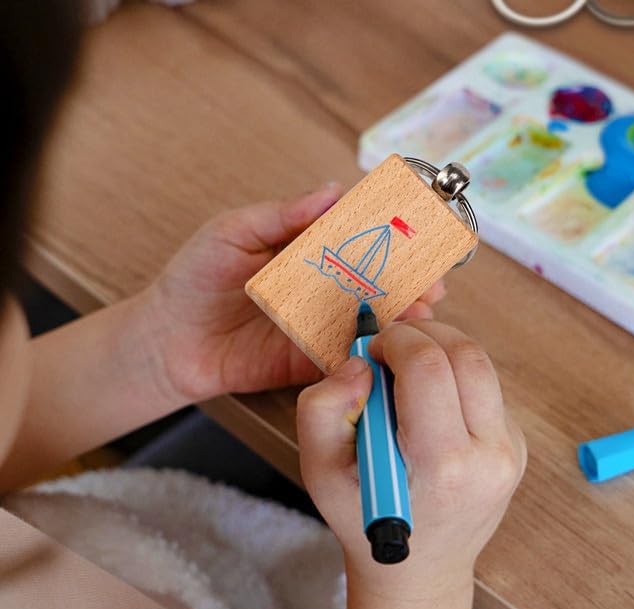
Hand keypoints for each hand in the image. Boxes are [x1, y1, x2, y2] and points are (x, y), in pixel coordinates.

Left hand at [142, 186, 445, 404]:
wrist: (166, 341)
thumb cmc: (193, 279)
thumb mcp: (234, 231)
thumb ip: (283, 215)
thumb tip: (334, 189)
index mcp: (305, 251)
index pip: (357, 238)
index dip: (390, 236)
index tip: (420, 234)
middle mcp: (318, 288)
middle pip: (373, 282)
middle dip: (408, 282)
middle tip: (433, 284)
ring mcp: (317, 325)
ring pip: (367, 318)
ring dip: (399, 317)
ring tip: (422, 313)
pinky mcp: (309, 360)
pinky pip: (345, 354)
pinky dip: (371, 350)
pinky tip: (392, 345)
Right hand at [297, 320, 526, 599]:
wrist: (421, 569)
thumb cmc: (365, 520)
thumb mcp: (320, 472)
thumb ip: (323, 410)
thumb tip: (360, 364)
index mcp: (442, 466)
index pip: (429, 368)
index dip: (397, 340)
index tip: (373, 350)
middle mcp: (489, 456)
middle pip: (466, 354)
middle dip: (423, 334)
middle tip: (390, 349)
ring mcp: (510, 451)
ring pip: (481, 365)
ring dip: (441, 351)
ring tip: (406, 372)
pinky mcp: (516, 446)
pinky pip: (486, 388)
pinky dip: (455, 378)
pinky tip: (429, 405)